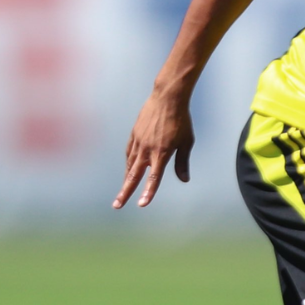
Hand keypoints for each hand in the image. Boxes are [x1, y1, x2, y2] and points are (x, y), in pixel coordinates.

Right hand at [115, 90, 193, 208]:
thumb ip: (182, 162)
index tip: (142, 205)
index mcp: (162, 153)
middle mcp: (147, 149)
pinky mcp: (134, 135)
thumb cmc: (181, 120)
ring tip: (123, 192)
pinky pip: (129, 152)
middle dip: (125, 192)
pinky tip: (128, 169)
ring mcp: (138, 142)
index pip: (154, 177)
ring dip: (126, 179)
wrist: (167, 98)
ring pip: (130, 165)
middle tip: (116, 206)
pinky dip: (128, 163)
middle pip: (133, 175)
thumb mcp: (187, 141)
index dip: (148, 192)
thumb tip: (184, 179)